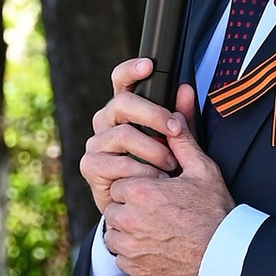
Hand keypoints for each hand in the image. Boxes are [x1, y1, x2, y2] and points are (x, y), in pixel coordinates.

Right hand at [78, 56, 184, 212]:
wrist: (142, 209)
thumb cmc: (158, 169)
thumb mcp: (174, 142)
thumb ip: (180, 117)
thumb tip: (186, 89)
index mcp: (123, 109)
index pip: (120, 80)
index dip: (131, 70)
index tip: (149, 66)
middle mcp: (105, 121)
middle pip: (122, 103)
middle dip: (153, 115)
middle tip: (175, 130)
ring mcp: (96, 143)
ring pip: (122, 134)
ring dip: (152, 149)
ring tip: (170, 164)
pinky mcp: (90, 166)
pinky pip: (117, 163)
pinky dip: (140, 171)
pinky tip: (154, 178)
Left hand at [96, 80, 233, 275]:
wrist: (225, 258)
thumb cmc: (216, 212)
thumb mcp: (202, 170)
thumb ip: (182, 137)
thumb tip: (180, 98)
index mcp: (139, 191)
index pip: (120, 180)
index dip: (138, 183)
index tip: (156, 188)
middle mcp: (127, 218)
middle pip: (115, 205)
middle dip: (131, 205)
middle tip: (158, 208)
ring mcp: (128, 246)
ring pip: (115, 230)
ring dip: (130, 228)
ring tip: (158, 226)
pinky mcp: (131, 266)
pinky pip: (121, 254)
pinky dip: (134, 250)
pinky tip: (158, 244)